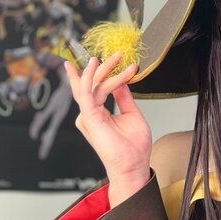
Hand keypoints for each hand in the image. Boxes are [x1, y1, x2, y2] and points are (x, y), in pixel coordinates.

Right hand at [64, 53, 151, 180]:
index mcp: (97, 114)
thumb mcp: (132, 115)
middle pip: (89, 84)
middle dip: (100, 66)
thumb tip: (122, 82)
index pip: (93, 89)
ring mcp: (88, 115)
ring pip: (91, 85)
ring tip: (116, 57)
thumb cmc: (134, 147)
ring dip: (104, 69)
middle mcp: (90, 114)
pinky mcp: (89, 117)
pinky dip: (90, 77)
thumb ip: (124, 97)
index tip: (109, 59)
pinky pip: (86, 92)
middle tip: (116, 54)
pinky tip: (95, 65)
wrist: (133, 165)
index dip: (96, 72)